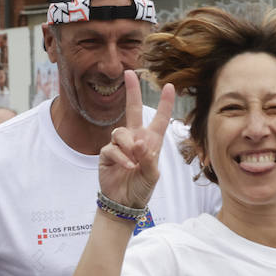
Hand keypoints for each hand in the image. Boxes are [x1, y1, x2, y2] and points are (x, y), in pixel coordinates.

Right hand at [100, 75, 173, 209]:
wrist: (125, 202)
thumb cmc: (142, 188)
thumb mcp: (152, 175)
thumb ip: (148, 158)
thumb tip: (139, 143)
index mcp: (151, 141)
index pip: (159, 118)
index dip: (164, 103)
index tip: (169, 86)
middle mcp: (135, 139)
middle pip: (132, 109)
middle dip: (132, 91)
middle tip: (129, 73)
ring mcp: (120, 145)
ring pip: (120, 132)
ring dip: (128, 145)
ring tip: (133, 161)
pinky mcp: (107, 154)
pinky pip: (112, 148)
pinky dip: (121, 157)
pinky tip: (127, 166)